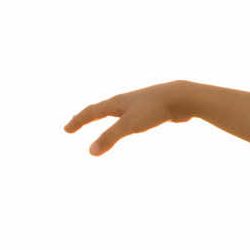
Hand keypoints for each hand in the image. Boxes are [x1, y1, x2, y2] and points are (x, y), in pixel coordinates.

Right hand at [65, 82, 193, 155]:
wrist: (183, 97)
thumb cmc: (154, 109)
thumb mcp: (129, 125)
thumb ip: (110, 138)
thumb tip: (91, 152)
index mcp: (117, 103)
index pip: (91, 112)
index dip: (77, 121)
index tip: (66, 130)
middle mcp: (126, 101)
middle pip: (101, 108)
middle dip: (87, 117)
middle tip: (77, 123)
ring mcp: (140, 104)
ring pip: (118, 110)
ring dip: (106, 115)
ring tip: (102, 117)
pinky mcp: (153, 109)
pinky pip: (134, 115)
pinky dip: (125, 119)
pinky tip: (133, 122)